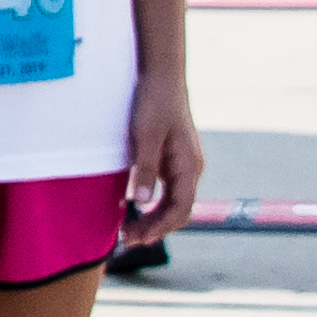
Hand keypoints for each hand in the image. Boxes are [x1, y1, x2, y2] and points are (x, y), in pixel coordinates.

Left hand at [118, 67, 203, 249]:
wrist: (161, 76)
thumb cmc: (154, 103)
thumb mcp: (145, 136)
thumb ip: (145, 169)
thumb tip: (143, 203)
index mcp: (188, 166)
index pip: (180, 209)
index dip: (160, 228)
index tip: (138, 238)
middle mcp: (189, 169)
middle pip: (177, 210)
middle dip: (154, 228)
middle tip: (126, 240)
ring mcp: (181, 164)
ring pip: (171, 202)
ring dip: (152, 218)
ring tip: (127, 230)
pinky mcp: (171, 158)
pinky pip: (165, 189)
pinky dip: (150, 203)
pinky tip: (129, 205)